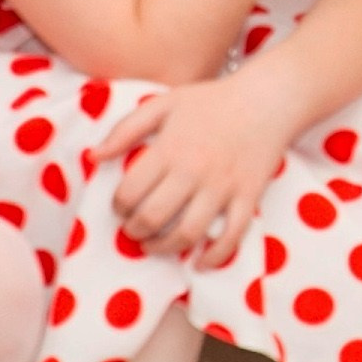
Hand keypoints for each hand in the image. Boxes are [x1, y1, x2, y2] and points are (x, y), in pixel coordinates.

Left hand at [97, 75, 294, 267]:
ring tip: (155, 245)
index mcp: (169, 150)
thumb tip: (93, 157)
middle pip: (152, 219)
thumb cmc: (212, 101)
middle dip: (135, 232)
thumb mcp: (164, 103)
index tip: (121, 206)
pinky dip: (214, 256)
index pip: (129, 193)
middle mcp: (193, 171)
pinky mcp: (248, 197)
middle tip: (133, 229)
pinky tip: (200, 262)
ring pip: (187, 234)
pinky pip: (231, 236)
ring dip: (164, 248)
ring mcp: (223, 187)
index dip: (118, 207)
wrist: (267, 99)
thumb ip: (125, 129)